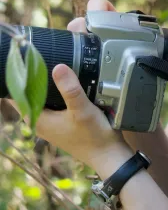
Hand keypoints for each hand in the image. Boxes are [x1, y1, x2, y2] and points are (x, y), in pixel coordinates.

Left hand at [36, 0, 130, 170]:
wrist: (110, 156)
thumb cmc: (95, 137)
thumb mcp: (82, 110)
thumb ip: (70, 89)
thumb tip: (58, 67)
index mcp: (37, 119)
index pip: (16, 93)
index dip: (19, 74)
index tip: (28, 56)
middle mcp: (40, 120)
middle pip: (29, 92)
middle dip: (34, 74)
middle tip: (43, 53)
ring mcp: (52, 121)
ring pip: (42, 96)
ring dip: (47, 82)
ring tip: (56, 61)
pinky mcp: (63, 121)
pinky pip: (54, 100)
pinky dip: (58, 90)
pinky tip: (70, 80)